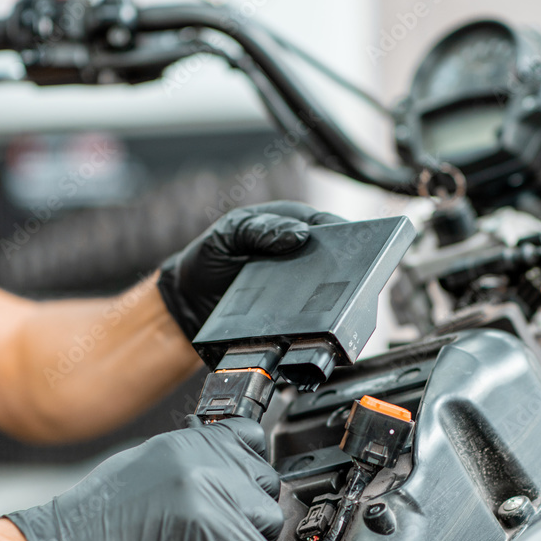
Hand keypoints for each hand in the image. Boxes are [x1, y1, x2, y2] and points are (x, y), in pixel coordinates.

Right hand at [6, 417, 282, 540]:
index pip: (253, 440)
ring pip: (268, 521)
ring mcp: (221, 503)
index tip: (238, 486)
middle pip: (265, 484)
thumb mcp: (151, 460)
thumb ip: (196, 459)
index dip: (246, 468)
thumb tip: (226, 467)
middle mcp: (212, 465)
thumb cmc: (99, 513)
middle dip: (247, 507)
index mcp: (196, 441)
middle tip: (217, 526)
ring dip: (249, 539)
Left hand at [157, 201, 341, 339]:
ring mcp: (297, 282)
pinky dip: (319, 314)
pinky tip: (320, 317)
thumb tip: (299, 233)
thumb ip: (259, 228)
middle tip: (350, 271)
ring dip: (335, 291)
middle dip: (344, 262)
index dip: (341, 231)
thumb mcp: (227, 234)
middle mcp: (297, 252)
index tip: (352, 241)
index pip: (324, 223)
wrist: (189, 303)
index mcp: (286, 224)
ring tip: (339, 296)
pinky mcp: (292, 310)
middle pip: (333, 255)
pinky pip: (312, 311)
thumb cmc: (207, 259)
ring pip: (328, 285)